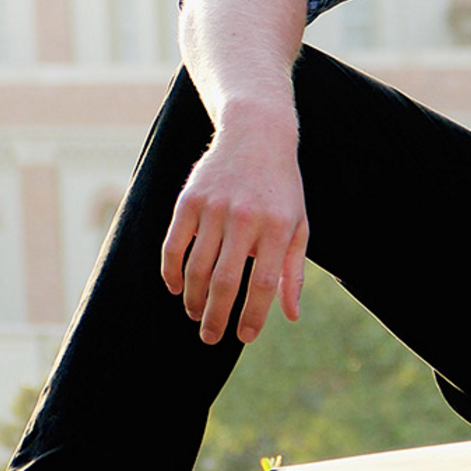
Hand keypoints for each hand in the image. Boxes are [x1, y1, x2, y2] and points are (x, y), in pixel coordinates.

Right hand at [159, 115, 307, 345]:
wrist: (256, 133)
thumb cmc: (281, 187)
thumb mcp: (299, 225)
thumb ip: (293, 272)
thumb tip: (291, 316)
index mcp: (278, 227)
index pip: (262, 284)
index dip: (252, 316)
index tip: (244, 337)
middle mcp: (245, 217)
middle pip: (225, 281)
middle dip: (216, 317)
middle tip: (210, 338)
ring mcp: (214, 207)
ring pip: (197, 267)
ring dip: (194, 299)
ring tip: (196, 315)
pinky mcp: (189, 199)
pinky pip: (174, 245)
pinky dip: (171, 271)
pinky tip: (175, 288)